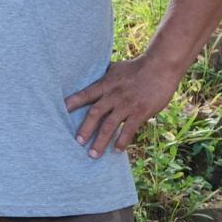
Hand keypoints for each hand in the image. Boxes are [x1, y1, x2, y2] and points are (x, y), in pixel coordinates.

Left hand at [63, 56, 181, 158]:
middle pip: (95, 114)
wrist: (160, 67)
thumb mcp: (116, 68)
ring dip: (100, 141)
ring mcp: (126, 105)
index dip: (72, 103)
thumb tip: (90, 75)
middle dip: (85, 129)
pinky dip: (122, 141)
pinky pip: (129, 129)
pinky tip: (116, 150)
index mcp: (105, 84)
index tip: (60, 112)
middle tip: (77, 142)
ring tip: (93, 154)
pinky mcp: (140, 112)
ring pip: (110, 125)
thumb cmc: (137, 67)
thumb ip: (104, 77)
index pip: (85, 94)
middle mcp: (113, 96)